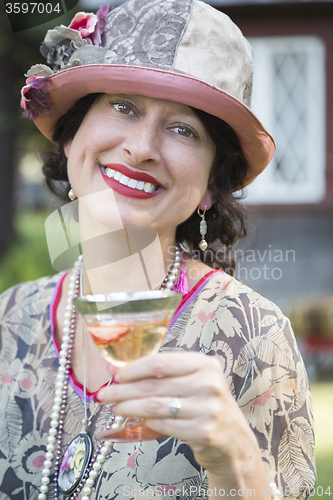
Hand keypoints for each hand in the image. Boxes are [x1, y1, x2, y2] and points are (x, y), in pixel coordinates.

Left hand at [95, 352, 259, 475]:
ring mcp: (208, 408)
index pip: (160, 362)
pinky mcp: (204, 431)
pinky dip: (145, 424)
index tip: (115, 375)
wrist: (233, 440)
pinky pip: (164, 426)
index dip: (133, 369)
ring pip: (155, 406)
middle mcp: (208, 383)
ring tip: (115, 409)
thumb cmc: (205, 405)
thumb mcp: (192, 382)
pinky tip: (136, 422)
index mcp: (204, 364)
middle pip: (154, 385)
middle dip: (123, 390)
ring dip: (129, 407)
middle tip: (104, 394)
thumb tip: (117, 370)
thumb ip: (162, 375)